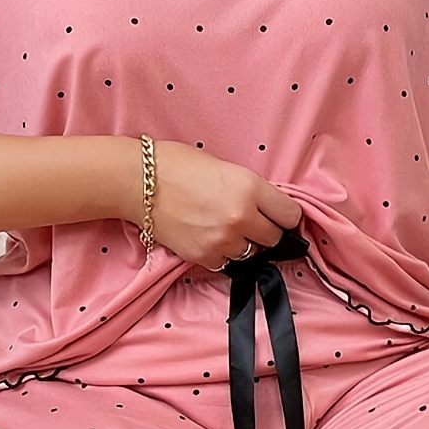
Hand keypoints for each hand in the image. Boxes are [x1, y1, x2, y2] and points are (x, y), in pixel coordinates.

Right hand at [129, 139, 303, 273]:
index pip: (291, 215)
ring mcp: (223, 241)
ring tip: (226, 228)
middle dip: (266, 231)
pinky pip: (228, 263)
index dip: (286, 216)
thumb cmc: (177, 165)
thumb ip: (250, 190)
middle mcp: (242, 217)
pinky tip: (211, 237)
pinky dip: (224, 254)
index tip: (279, 216)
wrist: (137, 181)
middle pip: (274, 239)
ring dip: (245, 244)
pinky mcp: (205, 257)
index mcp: (250, 188)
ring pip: (252, 254)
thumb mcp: (226, 167)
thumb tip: (268, 210)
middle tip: (251, 222)